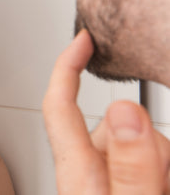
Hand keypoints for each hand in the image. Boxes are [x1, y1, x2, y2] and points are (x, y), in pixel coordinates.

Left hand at [43, 30, 169, 193]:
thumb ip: (132, 166)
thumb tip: (124, 110)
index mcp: (78, 172)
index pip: (59, 106)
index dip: (68, 65)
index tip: (83, 38)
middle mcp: (86, 169)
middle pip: (122, 122)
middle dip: (152, 142)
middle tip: (162, 181)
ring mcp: (105, 175)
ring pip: (144, 140)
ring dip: (162, 161)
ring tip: (161, 187)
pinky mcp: (121, 180)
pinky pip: (153, 157)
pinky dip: (163, 168)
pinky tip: (161, 185)